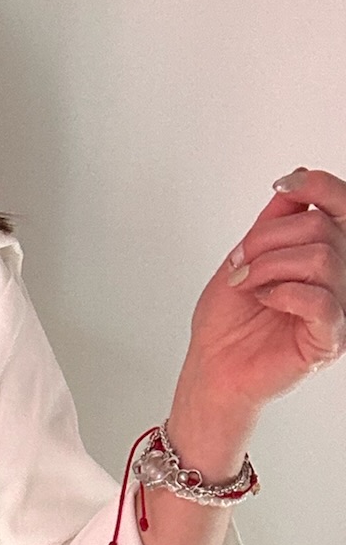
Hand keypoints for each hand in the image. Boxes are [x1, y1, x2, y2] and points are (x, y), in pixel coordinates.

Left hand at [183, 167, 345, 428]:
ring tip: (248, 285)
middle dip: (267, 239)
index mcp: (325, 255)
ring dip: (269, 266)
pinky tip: (266, 300)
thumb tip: (297, 178)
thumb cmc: (228, 321)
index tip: (283, 184)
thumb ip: (274, 220)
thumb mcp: (246, 257)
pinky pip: (323, 302)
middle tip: (241, 264)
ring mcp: (339, 310)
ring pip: (321, 258)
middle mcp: (339, 279)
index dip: (318, 186)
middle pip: (322, 227)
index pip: (342, 207)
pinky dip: (285, 293)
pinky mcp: (330, 340)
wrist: (211, 366)